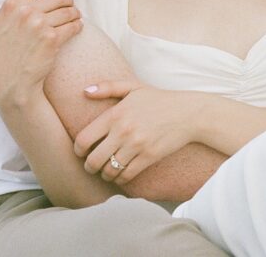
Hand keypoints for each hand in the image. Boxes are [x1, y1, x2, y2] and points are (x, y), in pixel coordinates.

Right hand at [0, 0, 82, 108]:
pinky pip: (73, 25)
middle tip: (68, 5)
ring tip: (74, 16)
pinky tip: (76, 27)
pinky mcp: (53, 39)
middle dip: (67, 0)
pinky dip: (78, 25)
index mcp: (12, 4)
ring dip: (74, 12)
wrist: (11, 82)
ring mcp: (41, 25)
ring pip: (68, 10)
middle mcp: (27, 12)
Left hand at [73, 80, 199, 184]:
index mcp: (115, 114)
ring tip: (106, 171)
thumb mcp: (133, 87)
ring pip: (109, 171)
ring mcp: (136, 146)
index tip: (81, 152)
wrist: (187, 113)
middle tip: (91, 166)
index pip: (84, 139)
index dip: (78, 150)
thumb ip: (108, 87)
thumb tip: (85, 91)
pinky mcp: (149, 157)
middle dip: (88, 167)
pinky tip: (120, 175)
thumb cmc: (158, 99)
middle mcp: (123, 131)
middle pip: (93, 160)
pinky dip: (120, 179)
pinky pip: (126, 176)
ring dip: (104, 174)